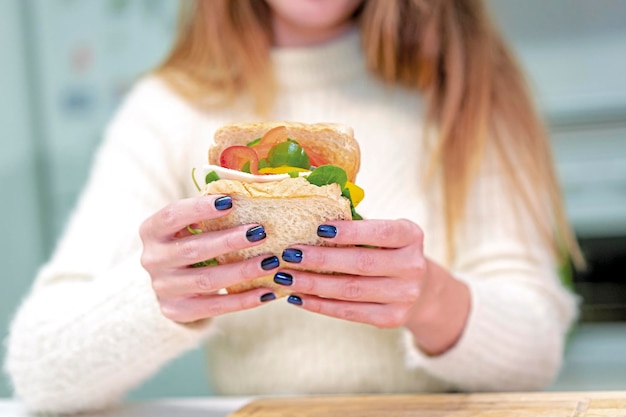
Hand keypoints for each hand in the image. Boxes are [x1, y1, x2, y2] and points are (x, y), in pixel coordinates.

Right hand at [139, 195, 278, 322]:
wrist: (172, 285)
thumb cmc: (190, 241)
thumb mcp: (191, 224)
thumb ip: (213, 209)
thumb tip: (255, 188)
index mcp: (152, 231)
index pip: (172, 216)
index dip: (199, 209)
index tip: (230, 201)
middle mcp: (152, 259)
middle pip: (193, 250)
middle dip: (229, 241)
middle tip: (260, 232)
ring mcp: (163, 288)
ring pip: (207, 280)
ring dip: (242, 271)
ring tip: (271, 262)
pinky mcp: (177, 310)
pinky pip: (215, 306)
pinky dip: (243, 300)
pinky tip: (267, 292)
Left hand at [274, 219, 469, 354]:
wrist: (420, 289)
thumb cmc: (388, 250)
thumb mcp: (384, 233)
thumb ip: (357, 226)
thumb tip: (307, 220)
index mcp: (412, 235)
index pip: (381, 232)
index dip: (350, 232)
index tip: (318, 229)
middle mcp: (412, 266)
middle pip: (361, 263)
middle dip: (321, 259)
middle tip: (290, 254)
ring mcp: (404, 296)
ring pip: (351, 291)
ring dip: (313, 284)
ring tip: (286, 277)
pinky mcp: (391, 318)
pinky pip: (350, 312)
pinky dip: (320, 305)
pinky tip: (298, 297)